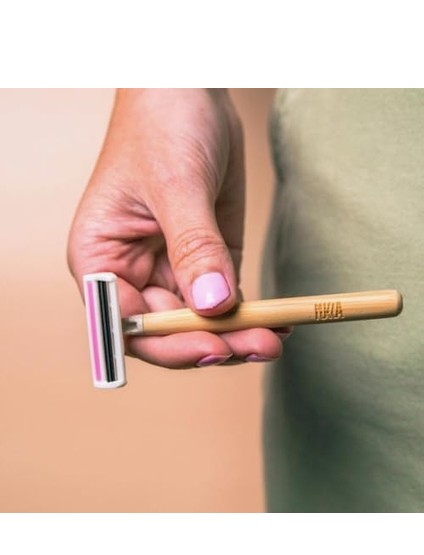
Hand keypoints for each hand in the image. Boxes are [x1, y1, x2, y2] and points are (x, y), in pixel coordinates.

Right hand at [67, 89, 288, 367]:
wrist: (190, 89)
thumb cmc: (161, 123)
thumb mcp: (177, 184)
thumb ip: (194, 246)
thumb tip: (214, 304)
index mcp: (101, 259)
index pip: (126, 325)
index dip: (167, 344)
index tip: (212, 347)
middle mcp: (132, 273)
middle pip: (168, 331)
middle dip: (213, 342)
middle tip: (261, 345)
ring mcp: (171, 269)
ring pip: (200, 322)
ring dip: (237, 334)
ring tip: (275, 336)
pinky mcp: (207, 259)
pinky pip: (225, 300)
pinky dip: (249, 314)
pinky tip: (277, 322)